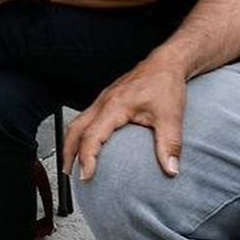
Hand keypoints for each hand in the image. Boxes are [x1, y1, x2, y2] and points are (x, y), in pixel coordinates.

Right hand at [64, 56, 187, 180]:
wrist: (167, 64)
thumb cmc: (165, 85)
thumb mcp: (171, 117)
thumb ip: (170, 145)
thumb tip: (171, 170)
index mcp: (115, 106)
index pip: (92, 136)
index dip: (86, 158)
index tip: (86, 176)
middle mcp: (104, 102)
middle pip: (75, 129)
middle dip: (68, 153)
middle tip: (68, 173)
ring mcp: (104, 99)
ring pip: (78, 122)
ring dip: (72, 143)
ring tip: (73, 163)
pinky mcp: (107, 99)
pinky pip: (86, 118)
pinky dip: (81, 134)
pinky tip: (89, 144)